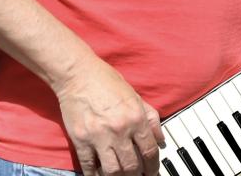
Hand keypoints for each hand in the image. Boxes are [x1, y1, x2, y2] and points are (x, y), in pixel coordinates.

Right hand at [54, 56, 163, 175]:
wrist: (79, 75)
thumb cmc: (108, 83)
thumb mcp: (136, 97)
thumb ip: (151, 118)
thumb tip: (160, 139)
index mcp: (136, 118)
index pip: (150, 151)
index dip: (154, 166)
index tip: (153, 171)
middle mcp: (119, 129)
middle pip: (132, 165)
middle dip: (138, 175)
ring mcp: (98, 137)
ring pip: (113, 171)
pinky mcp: (80, 141)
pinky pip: (89, 167)